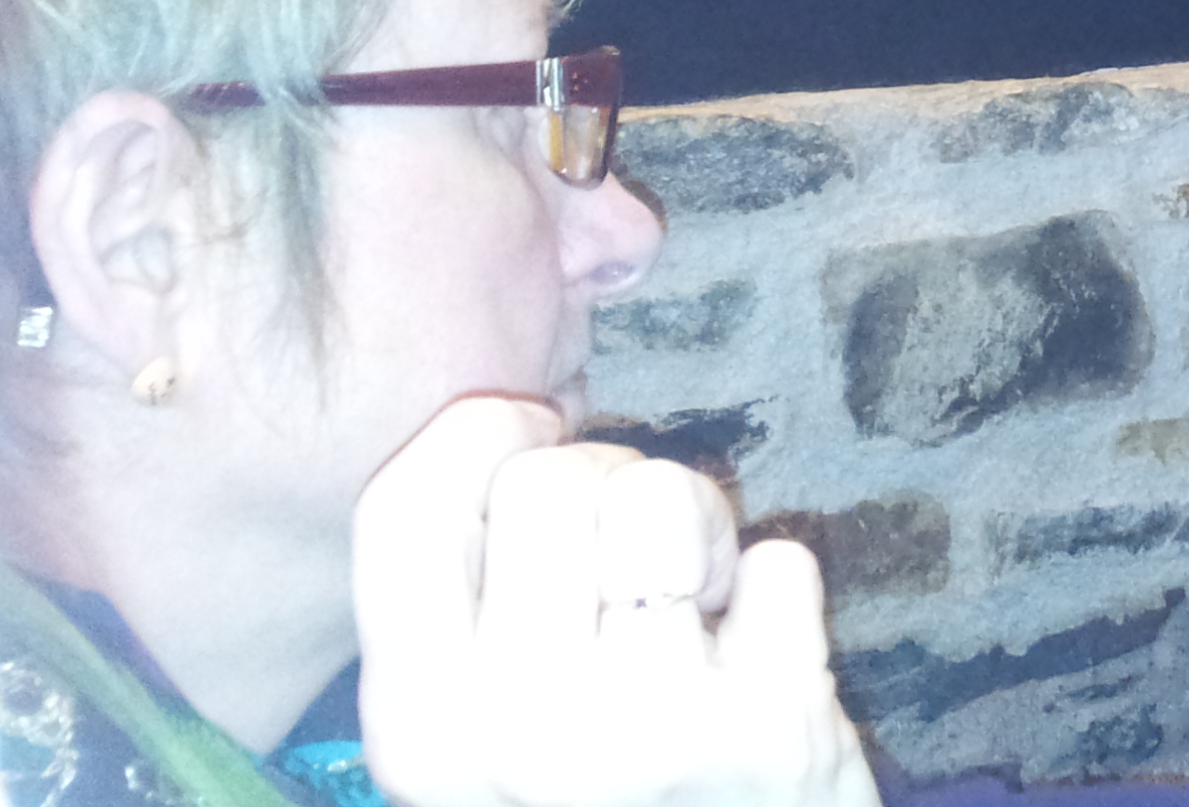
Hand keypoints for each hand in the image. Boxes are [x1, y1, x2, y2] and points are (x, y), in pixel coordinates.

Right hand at [354, 396, 880, 806]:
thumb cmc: (597, 796)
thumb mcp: (483, 726)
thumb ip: (469, 594)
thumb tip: (512, 420)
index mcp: (420, 728)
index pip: (407, 504)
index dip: (485, 437)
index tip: (534, 444)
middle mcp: (516, 730)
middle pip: (550, 479)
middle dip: (608, 487)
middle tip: (634, 570)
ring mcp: (649, 731)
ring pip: (663, 497)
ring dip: (695, 530)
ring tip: (696, 612)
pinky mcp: (776, 730)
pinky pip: (781, 561)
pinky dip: (781, 597)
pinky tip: (761, 669)